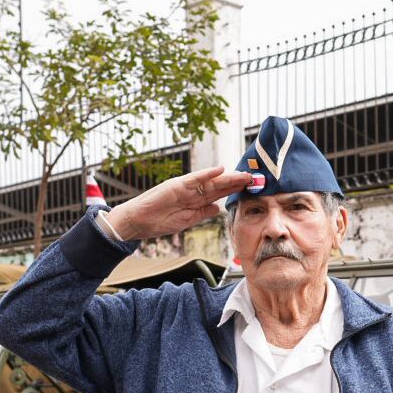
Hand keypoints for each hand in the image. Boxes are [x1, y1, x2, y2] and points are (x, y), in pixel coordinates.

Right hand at [105, 167, 252, 240]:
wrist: (138, 221)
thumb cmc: (158, 222)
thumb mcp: (186, 221)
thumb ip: (201, 214)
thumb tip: (217, 208)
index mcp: (195, 201)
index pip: (219, 194)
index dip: (234, 191)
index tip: (250, 189)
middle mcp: (192, 192)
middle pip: (219, 186)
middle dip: (236, 183)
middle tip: (255, 179)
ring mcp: (185, 188)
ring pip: (211, 182)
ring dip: (228, 178)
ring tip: (244, 175)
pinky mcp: (176, 186)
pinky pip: (194, 179)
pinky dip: (207, 174)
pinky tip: (220, 170)